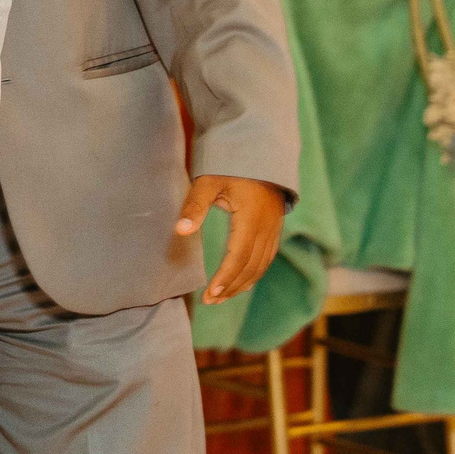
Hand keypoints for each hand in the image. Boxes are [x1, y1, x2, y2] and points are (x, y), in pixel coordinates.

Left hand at [178, 175, 287, 304]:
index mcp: (250, 218)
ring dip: (242, 284)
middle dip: (231, 287)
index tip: (209, 295)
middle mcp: (266, 228)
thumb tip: (180, 231)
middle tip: (210, 301)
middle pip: (251, 267)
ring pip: (261, 265)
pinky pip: (267, 258)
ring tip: (221, 297)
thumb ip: (194, 206)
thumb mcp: (208, 181)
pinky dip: (254, 273)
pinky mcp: (275, 228)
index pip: (238, 257)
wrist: (260, 152)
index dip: (225, 279)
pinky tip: (241, 282)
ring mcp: (274, 229)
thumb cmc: (230, 165)